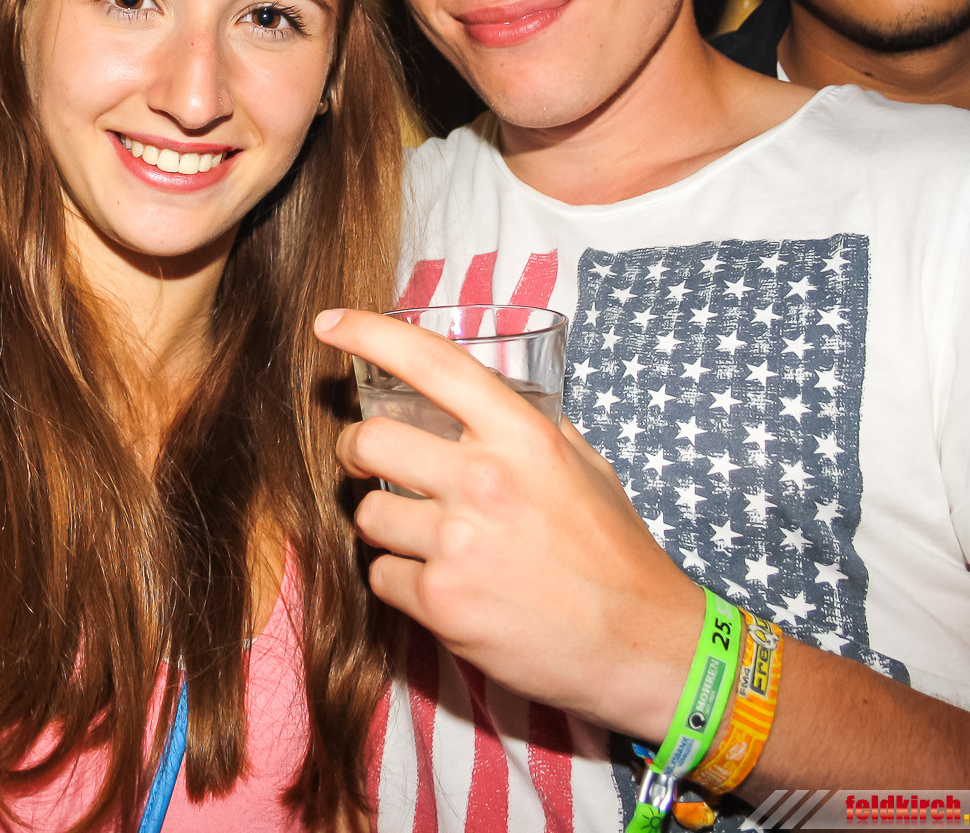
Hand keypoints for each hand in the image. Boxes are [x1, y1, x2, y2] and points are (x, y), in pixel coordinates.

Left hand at [317, 307, 703, 742]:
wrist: (638, 645)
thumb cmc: (614, 555)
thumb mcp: (586, 468)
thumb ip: (530, 431)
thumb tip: (479, 404)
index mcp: (522, 437)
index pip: (432, 364)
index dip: (370, 334)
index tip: (330, 324)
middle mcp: (484, 481)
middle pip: (369, 441)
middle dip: (354, 449)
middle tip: (364, 459)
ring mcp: (458, 544)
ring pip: (367, 515)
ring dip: (384, 525)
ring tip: (426, 538)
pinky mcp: (441, 601)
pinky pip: (382, 575)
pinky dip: (402, 580)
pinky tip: (443, 584)